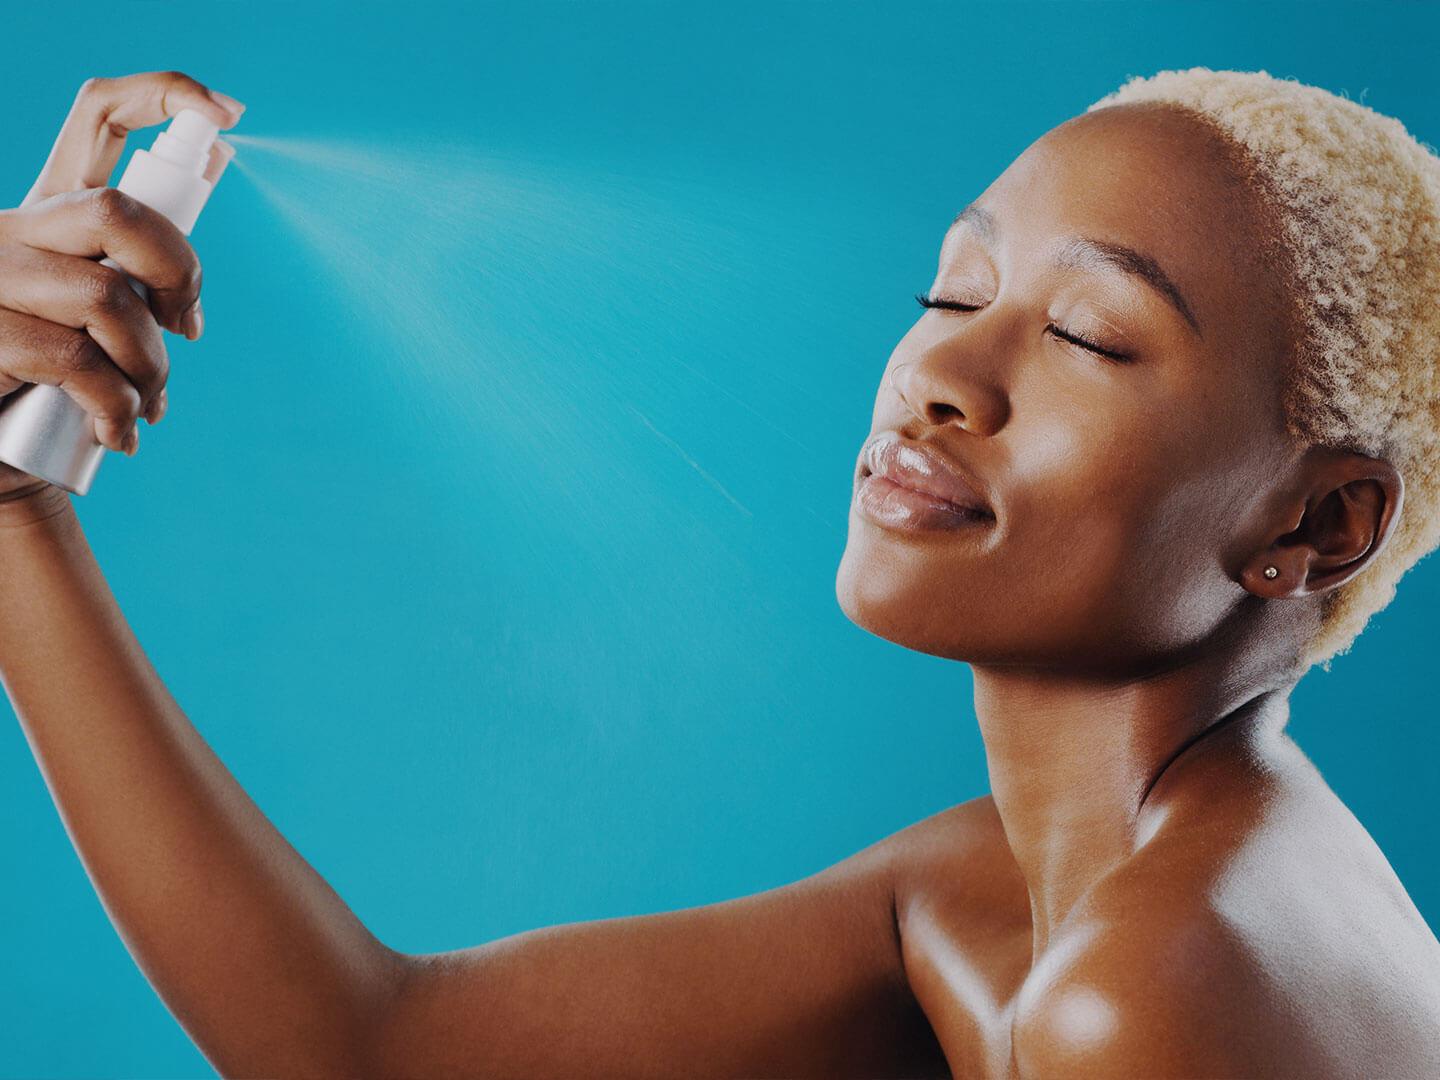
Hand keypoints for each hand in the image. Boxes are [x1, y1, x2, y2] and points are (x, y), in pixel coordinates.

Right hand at [0, 71, 242, 499]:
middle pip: (117, 211)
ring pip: (111, 301)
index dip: (164, 95)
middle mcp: (13, 227)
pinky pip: (84, 367)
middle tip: (187, 329)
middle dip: (178, 275)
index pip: (98, 114)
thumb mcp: (96, 312)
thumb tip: (205, 210)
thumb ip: (135, 268)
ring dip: (151, 368)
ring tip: (146, 405)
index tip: (226, 113)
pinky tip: (117, 433)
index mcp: (50, 209)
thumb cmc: (53, 375)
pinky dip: (119, 409)